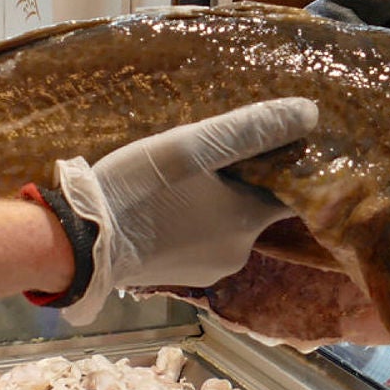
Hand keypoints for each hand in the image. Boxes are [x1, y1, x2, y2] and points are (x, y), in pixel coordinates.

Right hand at [54, 98, 317, 311]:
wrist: (81, 245)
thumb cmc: (136, 190)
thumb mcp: (189, 148)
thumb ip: (249, 130)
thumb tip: (308, 113)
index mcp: (248, 219)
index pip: (293, 191)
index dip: (287, 165)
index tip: (275, 143)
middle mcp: (240, 251)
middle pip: (256, 206)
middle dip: (242, 180)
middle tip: (212, 153)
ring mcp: (210, 269)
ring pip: (225, 224)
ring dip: (213, 202)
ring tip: (185, 176)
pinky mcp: (181, 275)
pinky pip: (199, 240)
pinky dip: (192, 221)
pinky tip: (167, 204)